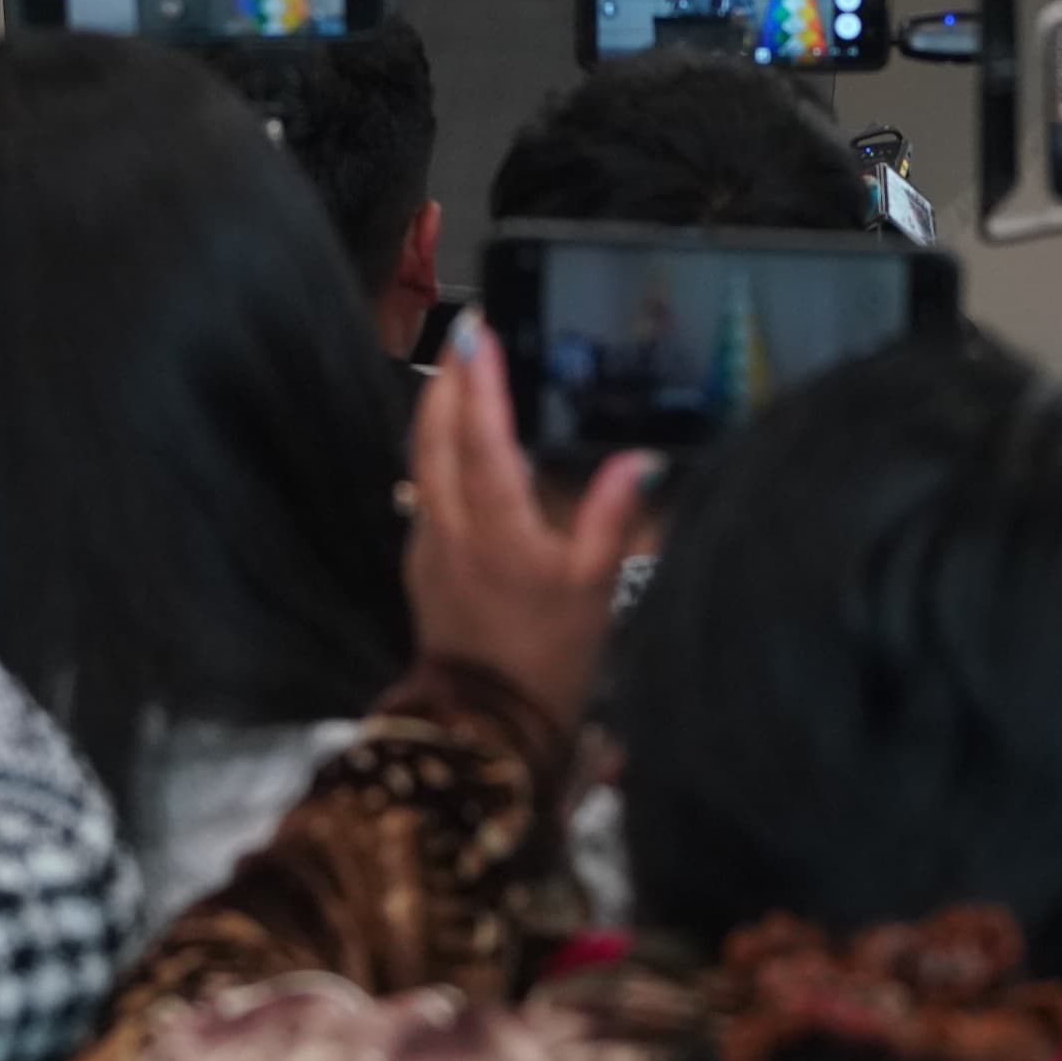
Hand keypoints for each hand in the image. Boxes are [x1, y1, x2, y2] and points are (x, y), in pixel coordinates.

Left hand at [404, 316, 648, 737]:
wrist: (485, 729)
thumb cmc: (547, 658)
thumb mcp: (594, 589)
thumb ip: (610, 517)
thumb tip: (638, 458)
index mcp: (495, 527)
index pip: (480, 437)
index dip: (478, 381)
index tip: (476, 331)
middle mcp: (450, 527)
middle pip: (434, 437)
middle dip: (445, 381)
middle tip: (461, 334)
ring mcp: (429, 546)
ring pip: (423, 462)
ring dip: (435, 412)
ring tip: (456, 374)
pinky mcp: (423, 566)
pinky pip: (426, 490)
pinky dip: (436, 451)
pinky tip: (453, 446)